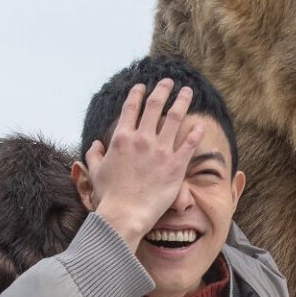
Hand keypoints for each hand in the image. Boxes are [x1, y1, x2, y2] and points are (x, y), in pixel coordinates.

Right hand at [83, 79, 202, 249]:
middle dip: (163, 90)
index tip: (143, 86)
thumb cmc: (109, 196)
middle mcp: (142, 139)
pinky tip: (200, 124)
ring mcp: (160, 151)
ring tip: (188, 92)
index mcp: (122, 138)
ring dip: (182, 101)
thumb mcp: (96, 172)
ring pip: (174, 117)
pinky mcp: (176, 165)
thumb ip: (95, 155)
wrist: (125, 214)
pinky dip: (196, 132)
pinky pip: (190, 143)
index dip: (138, 93)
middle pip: (155, 105)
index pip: (131, 107)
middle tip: (169, 82)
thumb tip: (96, 144)